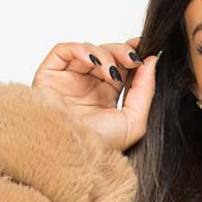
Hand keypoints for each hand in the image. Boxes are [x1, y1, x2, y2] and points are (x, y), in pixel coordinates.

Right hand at [31, 38, 157, 149]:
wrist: (71, 153)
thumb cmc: (98, 146)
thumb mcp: (134, 122)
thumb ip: (145, 91)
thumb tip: (151, 62)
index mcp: (106, 97)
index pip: (121, 67)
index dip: (133, 54)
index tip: (146, 48)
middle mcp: (87, 86)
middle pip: (108, 54)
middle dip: (122, 52)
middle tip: (133, 59)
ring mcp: (69, 79)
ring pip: (89, 50)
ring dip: (104, 55)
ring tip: (110, 73)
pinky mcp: (50, 75)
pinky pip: (64, 50)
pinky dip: (80, 49)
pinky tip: (91, 61)